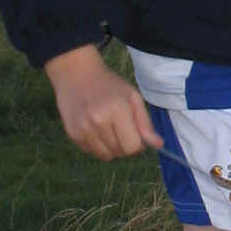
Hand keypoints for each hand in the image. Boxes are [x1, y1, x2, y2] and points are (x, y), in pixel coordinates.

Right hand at [44, 44, 162, 160]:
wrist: (76, 74)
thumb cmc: (109, 84)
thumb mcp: (132, 96)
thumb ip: (145, 123)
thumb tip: (158, 145)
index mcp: (118, 110)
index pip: (133, 147)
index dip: (138, 144)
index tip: (136, 134)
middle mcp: (99, 121)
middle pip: (120, 152)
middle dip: (125, 144)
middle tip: (121, 127)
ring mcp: (83, 129)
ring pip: (106, 156)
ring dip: (111, 147)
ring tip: (108, 128)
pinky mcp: (72, 134)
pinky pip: (91, 152)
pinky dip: (97, 145)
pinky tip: (95, 128)